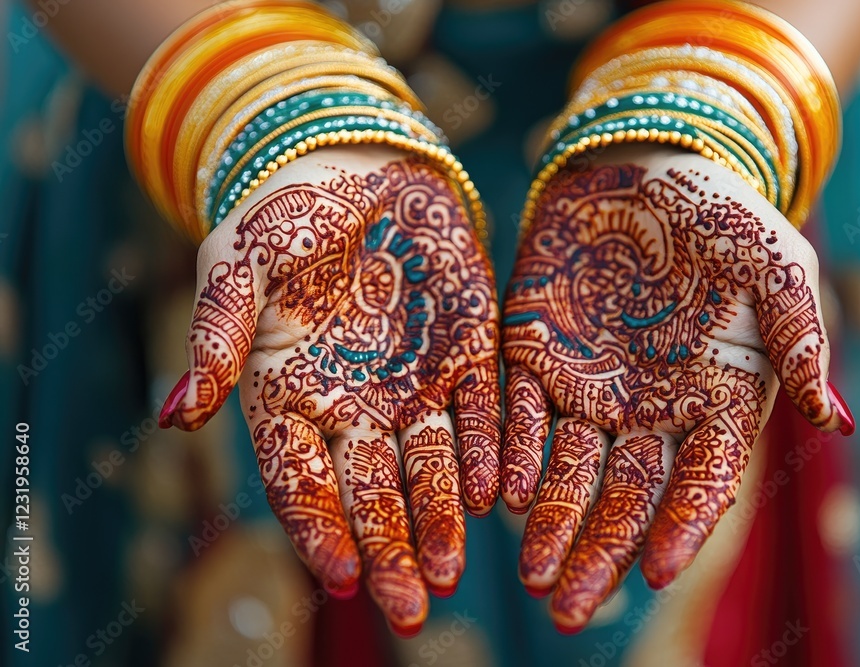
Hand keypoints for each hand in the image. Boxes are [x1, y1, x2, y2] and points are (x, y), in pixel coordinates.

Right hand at [159, 147, 500, 635]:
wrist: (355, 168)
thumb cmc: (281, 217)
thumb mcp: (234, 268)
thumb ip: (214, 341)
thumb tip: (174, 417)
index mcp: (290, 398)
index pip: (302, 481)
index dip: (320, 529)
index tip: (344, 574)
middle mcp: (354, 407)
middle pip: (372, 494)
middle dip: (391, 550)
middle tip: (411, 605)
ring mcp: (415, 385)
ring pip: (431, 467)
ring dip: (442, 518)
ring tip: (454, 568)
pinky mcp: (468, 353)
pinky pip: (482, 411)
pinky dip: (487, 451)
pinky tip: (494, 491)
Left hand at [500, 148, 852, 631]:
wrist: (647, 163)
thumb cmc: (723, 213)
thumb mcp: (776, 264)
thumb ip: (801, 338)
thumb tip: (837, 422)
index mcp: (714, 399)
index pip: (701, 480)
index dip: (682, 526)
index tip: (658, 573)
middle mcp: (650, 408)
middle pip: (626, 495)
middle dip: (599, 551)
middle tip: (569, 608)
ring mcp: (590, 387)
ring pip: (567, 469)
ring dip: (550, 521)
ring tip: (532, 576)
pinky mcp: (536, 354)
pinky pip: (520, 414)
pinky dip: (511, 453)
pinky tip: (500, 494)